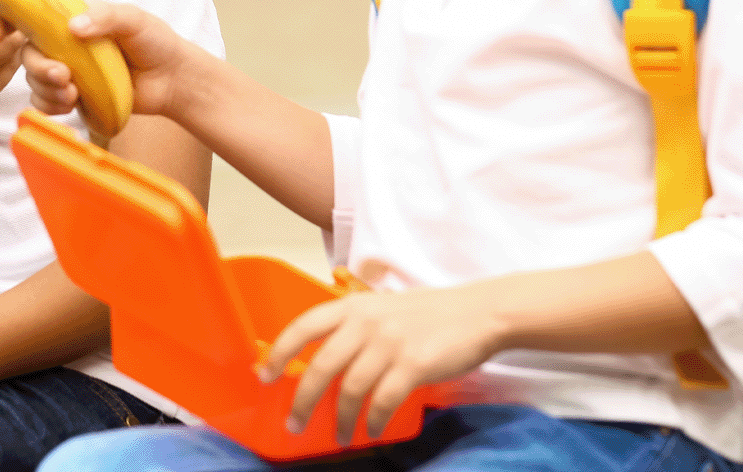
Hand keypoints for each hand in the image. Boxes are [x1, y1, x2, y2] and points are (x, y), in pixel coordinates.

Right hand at [5, 0, 199, 120]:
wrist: (172, 80)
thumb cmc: (155, 42)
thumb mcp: (135, 20)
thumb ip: (105, 18)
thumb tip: (73, 26)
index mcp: (71, 15)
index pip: (29, 12)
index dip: (5, 20)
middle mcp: (62, 42)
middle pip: (27, 53)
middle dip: (39, 68)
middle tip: (64, 78)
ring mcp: (66, 69)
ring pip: (33, 80)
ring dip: (47, 90)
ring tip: (75, 95)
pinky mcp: (72, 95)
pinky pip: (44, 103)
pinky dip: (51, 107)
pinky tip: (72, 105)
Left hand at [259, 286, 501, 445]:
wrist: (477, 313)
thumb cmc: (427, 314)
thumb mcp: (381, 308)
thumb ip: (352, 328)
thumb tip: (320, 362)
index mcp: (353, 306)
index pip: (303, 326)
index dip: (280, 352)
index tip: (265, 376)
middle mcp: (366, 322)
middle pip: (321, 366)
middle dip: (303, 399)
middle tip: (293, 422)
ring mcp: (390, 342)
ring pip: (350, 389)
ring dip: (340, 418)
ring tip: (339, 436)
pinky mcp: (414, 364)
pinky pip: (382, 401)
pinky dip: (373, 420)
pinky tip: (371, 430)